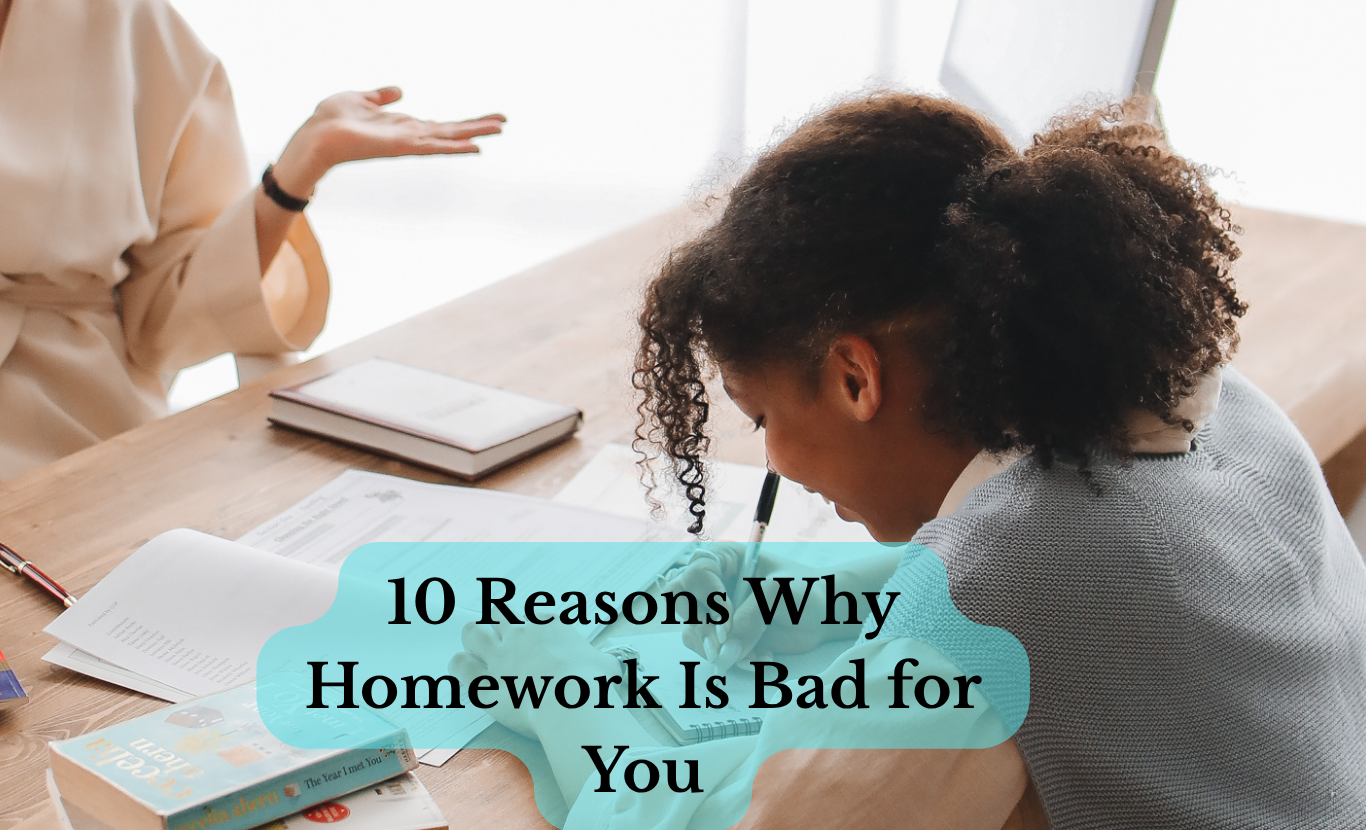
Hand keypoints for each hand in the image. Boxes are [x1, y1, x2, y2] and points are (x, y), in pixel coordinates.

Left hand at [271, 87, 505, 197]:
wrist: (315, 135)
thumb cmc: (331, 119)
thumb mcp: (360, 98)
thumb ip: (380, 96)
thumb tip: (399, 91)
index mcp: (403, 126)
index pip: (440, 125)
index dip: (463, 122)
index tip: (485, 120)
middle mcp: (409, 136)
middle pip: (451, 131)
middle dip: (478, 126)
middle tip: (504, 122)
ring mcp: (408, 143)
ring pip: (449, 138)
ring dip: (475, 133)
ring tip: (500, 128)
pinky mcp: (402, 147)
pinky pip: (434, 148)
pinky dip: (456, 148)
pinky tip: (476, 147)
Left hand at [448, 620, 618, 738]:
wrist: (569, 698)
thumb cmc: (590, 681)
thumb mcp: (606, 666)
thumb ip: (603, 664)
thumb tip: (611, 669)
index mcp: (550, 626)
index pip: (536, 615)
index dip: (534, 624)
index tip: (537, 634)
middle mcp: (521, 635)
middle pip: (499, 615)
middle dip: (496, 621)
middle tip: (498, 630)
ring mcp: (500, 656)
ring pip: (473, 633)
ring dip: (472, 634)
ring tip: (472, 638)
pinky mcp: (484, 681)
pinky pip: (461, 666)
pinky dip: (459, 664)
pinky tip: (460, 664)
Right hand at [667, 544, 834, 672]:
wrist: (824, 614)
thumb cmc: (805, 590)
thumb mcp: (779, 595)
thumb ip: (751, 619)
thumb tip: (726, 653)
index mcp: (725, 559)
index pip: (695, 574)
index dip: (708, 598)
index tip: (728, 620)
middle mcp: (714, 584)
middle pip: (682, 603)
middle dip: (703, 627)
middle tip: (725, 642)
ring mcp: (717, 612)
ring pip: (692, 631)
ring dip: (718, 649)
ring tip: (752, 655)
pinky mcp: (725, 636)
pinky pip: (711, 651)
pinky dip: (731, 660)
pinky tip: (760, 658)